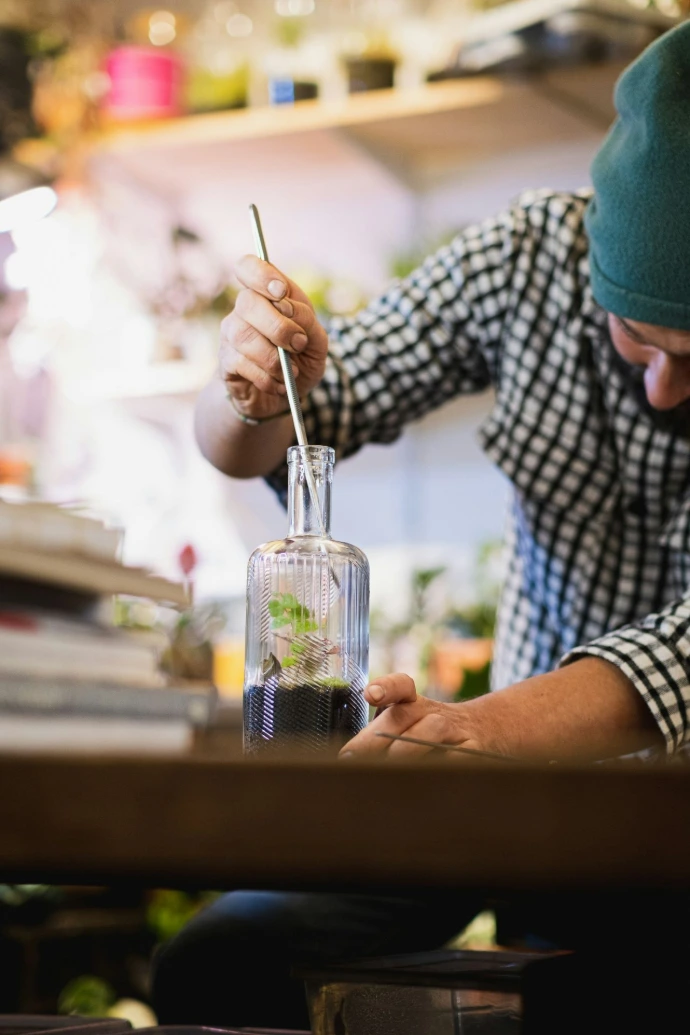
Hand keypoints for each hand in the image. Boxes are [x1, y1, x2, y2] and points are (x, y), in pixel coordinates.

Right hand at [220, 256, 328, 420]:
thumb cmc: (301, 361)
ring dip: (274, 357)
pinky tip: (279, 384)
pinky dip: (267, 377)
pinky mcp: (225, 363)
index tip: (281, 292)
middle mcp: (243, 311)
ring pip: (243, 335)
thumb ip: (307, 320)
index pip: (248, 267)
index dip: (261, 275)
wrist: (287, 397)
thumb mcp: (317, 341)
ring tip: (293, 372)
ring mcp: (230, 337)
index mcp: (266, 296)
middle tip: (299, 344)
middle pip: (247, 302)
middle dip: (278, 326)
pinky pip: (241, 364)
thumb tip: (286, 307)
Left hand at [341, 673, 492, 758]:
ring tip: (385, 769)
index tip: (371, 695)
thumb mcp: (406, 725)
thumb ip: (379, 737)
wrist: (483, 730)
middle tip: (352, 759)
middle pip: (403, 715)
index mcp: (411, 702)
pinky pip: (457, 757)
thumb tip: (348, 760)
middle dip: (375, 738)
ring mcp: (454, 728)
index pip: (400, 685)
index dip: (386, 687)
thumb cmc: (428, 732)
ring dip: (407, 749)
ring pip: (432, 730)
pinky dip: (439, 767)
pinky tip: (421, 783)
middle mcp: (431, 711)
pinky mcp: (474, 749)